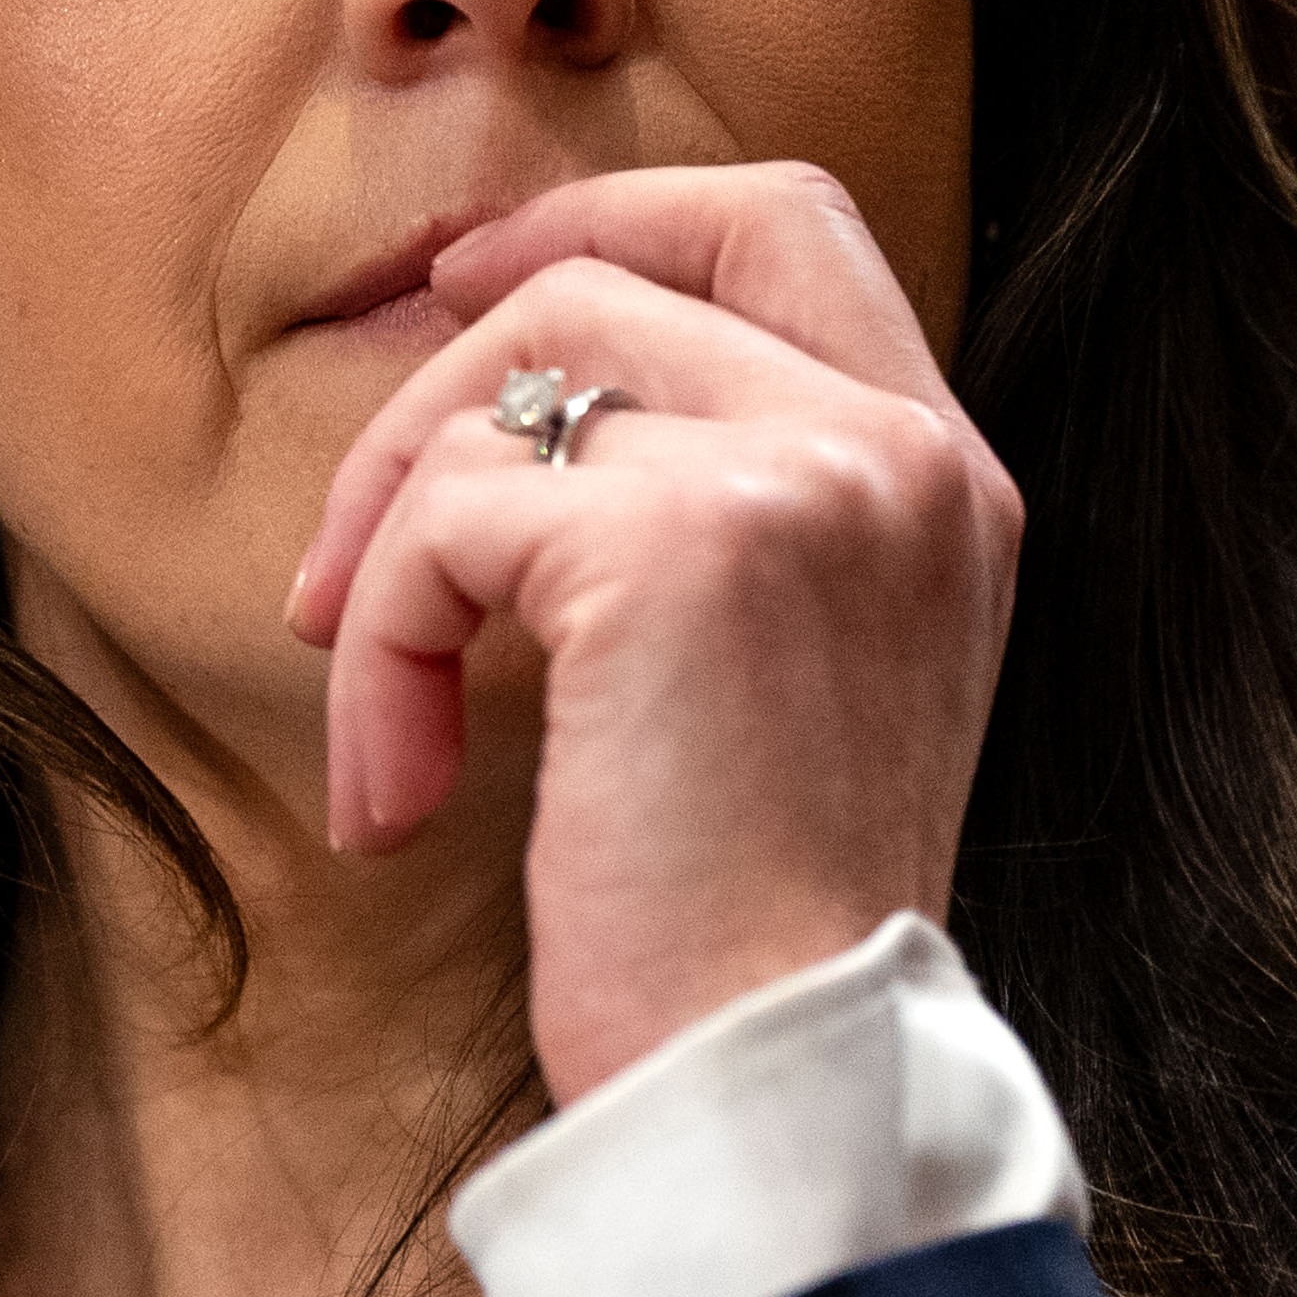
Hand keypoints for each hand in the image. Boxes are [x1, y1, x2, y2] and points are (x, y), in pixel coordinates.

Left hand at [284, 163, 1021, 1102]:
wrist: (780, 1077)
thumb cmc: (752, 930)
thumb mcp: (792, 680)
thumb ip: (731, 520)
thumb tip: (531, 400)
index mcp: (944, 475)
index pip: (787, 219)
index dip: (611, 220)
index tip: (469, 293)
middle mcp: (902, 450)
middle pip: (626, 263)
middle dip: (452, 359)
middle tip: (352, 513)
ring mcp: (805, 480)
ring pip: (506, 391)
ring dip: (389, 552)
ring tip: (386, 725)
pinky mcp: (678, 545)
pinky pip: (445, 520)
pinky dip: (381, 653)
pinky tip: (401, 789)